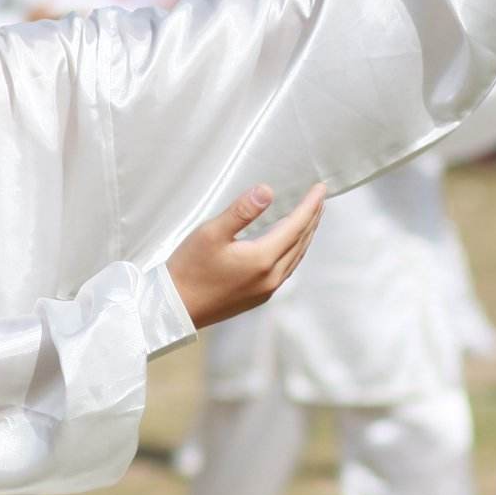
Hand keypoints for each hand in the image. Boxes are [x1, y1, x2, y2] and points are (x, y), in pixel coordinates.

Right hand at [167, 182, 325, 328]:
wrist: (175, 307)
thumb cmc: (189, 268)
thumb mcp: (211, 233)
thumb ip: (241, 211)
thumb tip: (267, 191)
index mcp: (262, 259)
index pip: (296, 225)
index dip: (310, 205)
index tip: (320, 188)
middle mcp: (270, 277)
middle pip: (301, 242)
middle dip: (313, 218)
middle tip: (320, 198)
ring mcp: (266, 290)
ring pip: (296, 257)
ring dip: (306, 235)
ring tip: (311, 218)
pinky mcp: (258, 297)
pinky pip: (286, 269)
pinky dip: (295, 251)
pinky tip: (290, 245)